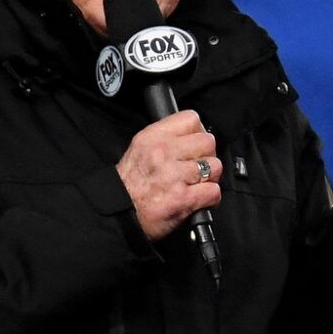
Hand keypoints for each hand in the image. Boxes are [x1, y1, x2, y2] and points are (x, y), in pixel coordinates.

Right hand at [117, 110, 220, 240]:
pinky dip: (210, 198)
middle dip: (207, 156)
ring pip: (215, 166)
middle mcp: (163, 153)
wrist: (118, 214)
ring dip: (210, 178)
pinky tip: (198, 200)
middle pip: (208, 142)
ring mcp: (174, 175)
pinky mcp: (182, 198)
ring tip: (197, 184)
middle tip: (198, 168)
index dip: (198, 132)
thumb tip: (192, 136)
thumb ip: (166, 139)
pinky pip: (213, 191)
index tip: (195, 145)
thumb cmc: (129, 185)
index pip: (191, 119)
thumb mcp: (140, 149)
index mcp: (152, 138)